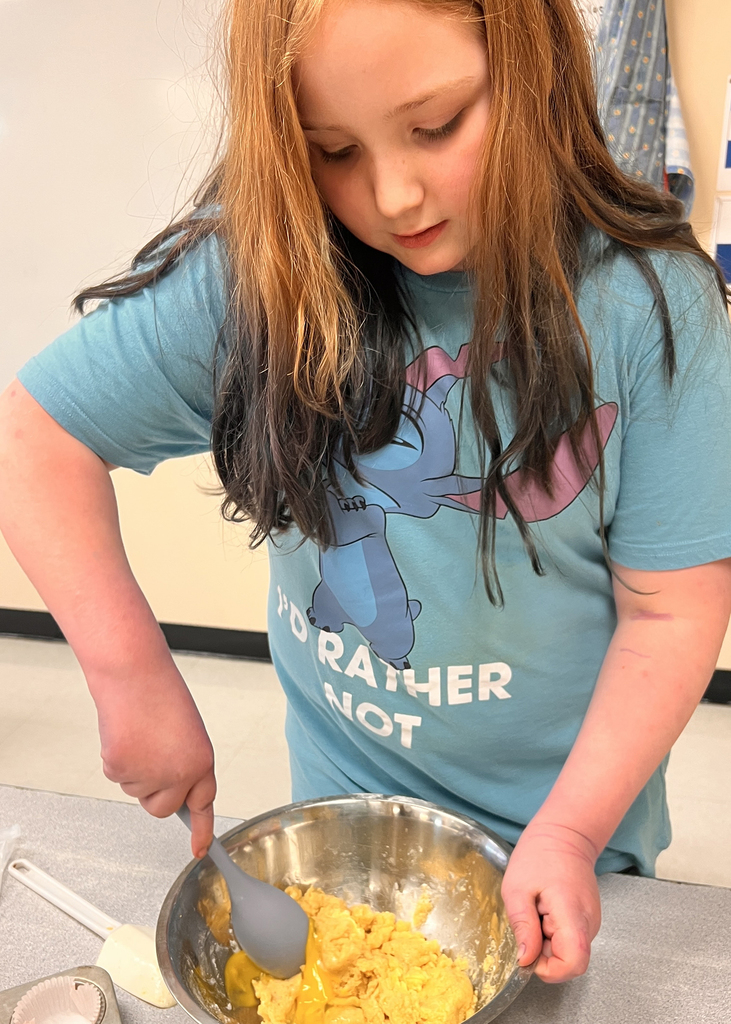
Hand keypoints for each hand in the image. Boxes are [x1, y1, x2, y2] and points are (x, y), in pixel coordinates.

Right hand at [90, 659, 215, 858]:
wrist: (134, 674)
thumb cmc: (160, 694)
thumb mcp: (186, 733)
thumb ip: (183, 763)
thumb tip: (173, 787)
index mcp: (202, 761)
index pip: (204, 805)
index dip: (202, 831)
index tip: (201, 850)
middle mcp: (180, 773)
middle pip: (162, 807)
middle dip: (155, 790)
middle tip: (151, 754)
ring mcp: (150, 775)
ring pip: (137, 791)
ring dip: (135, 768)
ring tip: (140, 734)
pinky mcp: (121, 770)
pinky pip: (117, 777)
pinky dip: (117, 759)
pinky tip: (125, 734)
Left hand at [501, 820, 600, 982]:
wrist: (565, 834)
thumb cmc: (539, 855)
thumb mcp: (516, 888)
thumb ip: (522, 926)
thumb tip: (525, 960)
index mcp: (572, 914)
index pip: (573, 963)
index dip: (549, 968)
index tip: (529, 948)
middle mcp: (588, 923)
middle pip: (570, 961)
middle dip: (544, 952)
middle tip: (531, 918)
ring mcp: (591, 922)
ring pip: (569, 951)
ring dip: (547, 941)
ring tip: (538, 910)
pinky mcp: (588, 919)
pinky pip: (571, 939)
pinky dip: (554, 933)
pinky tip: (546, 909)